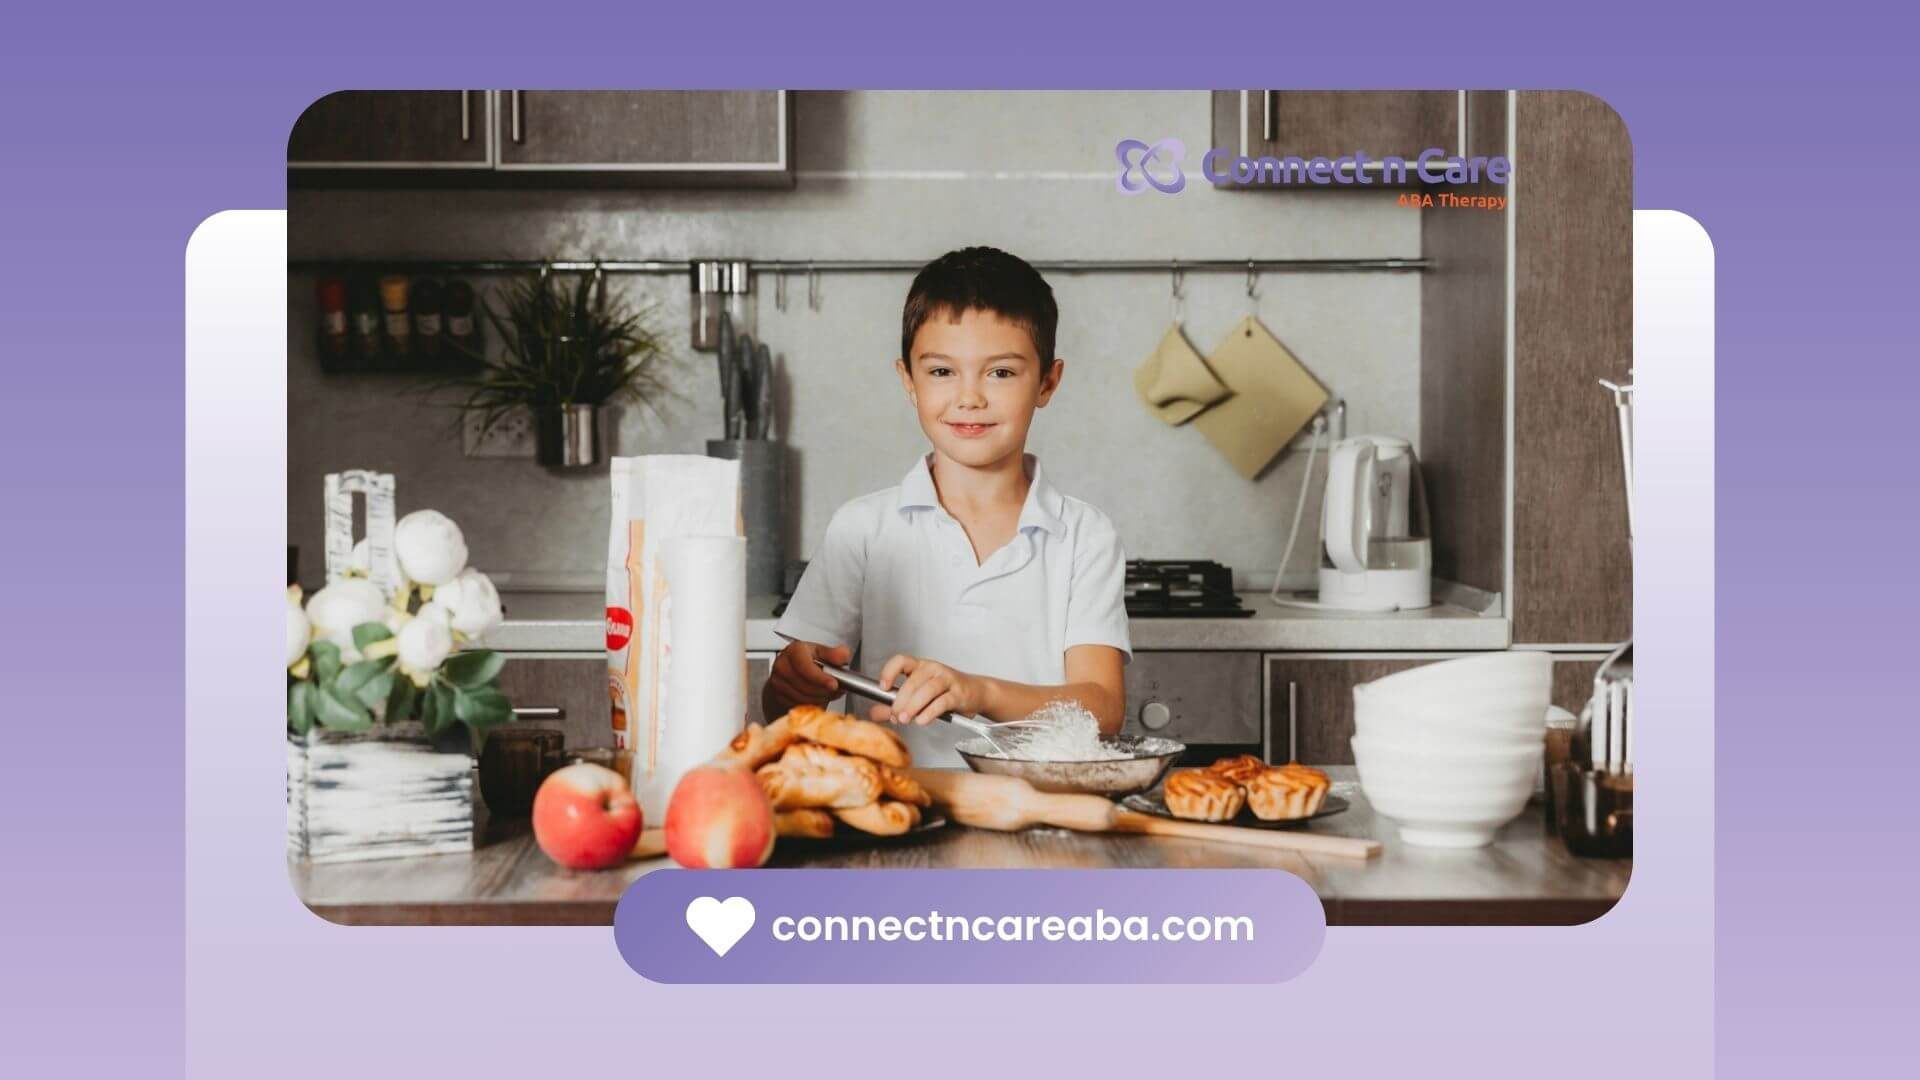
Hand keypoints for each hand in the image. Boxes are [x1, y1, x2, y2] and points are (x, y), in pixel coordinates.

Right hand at [767, 639, 850, 709]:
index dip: (821, 678)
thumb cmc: (808, 659)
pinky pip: (799, 705)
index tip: (834, 684)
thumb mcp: (823, 651)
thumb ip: (835, 653)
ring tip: (829, 692)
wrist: (792, 669)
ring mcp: (778, 682)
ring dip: (820, 698)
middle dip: (825, 690)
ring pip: (803, 698)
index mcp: (793, 651)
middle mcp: (782, 666)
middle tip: (837, 689)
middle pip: (805, 685)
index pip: (805, 666)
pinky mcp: (778, 696)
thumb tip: (842, 655)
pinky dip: (812, 703)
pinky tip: (819, 696)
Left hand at [867, 654, 984, 725]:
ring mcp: (947, 679)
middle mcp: (933, 669)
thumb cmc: (945, 693)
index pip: (901, 661)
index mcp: (920, 666)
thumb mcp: (918, 697)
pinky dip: (930, 712)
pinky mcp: (958, 693)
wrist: (975, 693)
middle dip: (900, 700)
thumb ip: (894, 705)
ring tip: (905, 719)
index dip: (889, 672)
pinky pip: (942, 701)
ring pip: (927, 690)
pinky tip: (922, 720)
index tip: (883, 687)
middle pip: (913, 681)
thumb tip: (873, 713)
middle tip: (895, 715)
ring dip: (913, 706)